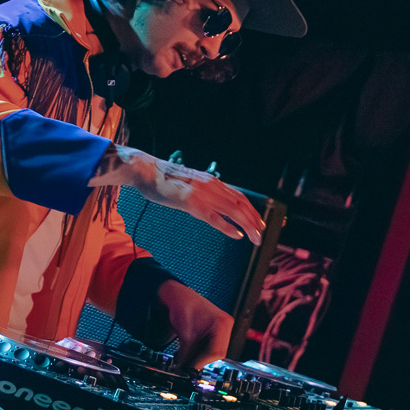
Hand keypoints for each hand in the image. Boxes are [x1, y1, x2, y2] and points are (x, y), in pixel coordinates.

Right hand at [88, 144, 264, 244]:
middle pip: (241, 205)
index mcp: (212, 181)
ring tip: (255, 238)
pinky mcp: (191, 203)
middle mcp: (212, 186)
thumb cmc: (166, 180)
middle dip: (255, 221)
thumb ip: (205, 192)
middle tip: (262, 235)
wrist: (148, 171)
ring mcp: (202, 194)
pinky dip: (228, 227)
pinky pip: (214, 218)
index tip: (261, 223)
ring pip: (233, 211)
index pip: (240, 197)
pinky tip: (237, 235)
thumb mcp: (192, 184)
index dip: (253, 211)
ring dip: (247, 225)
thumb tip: (217, 206)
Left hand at [156, 280, 234, 369]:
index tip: (190, 369)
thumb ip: (187, 354)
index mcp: (222, 324)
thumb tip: (185, 370)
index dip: (202, 361)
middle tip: (189, 367)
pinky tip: (190, 352)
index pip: (216, 351)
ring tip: (187, 359)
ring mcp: (222, 327)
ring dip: (200, 356)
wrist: (177, 296)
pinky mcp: (215, 330)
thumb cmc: (183, 307)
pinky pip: (211, 345)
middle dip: (201, 360)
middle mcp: (225, 325)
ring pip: (214, 350)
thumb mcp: (185, 335)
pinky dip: (200, 351)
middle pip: (217, 352)